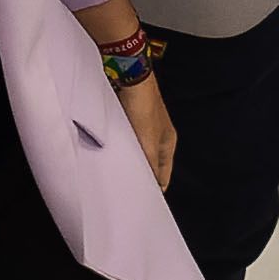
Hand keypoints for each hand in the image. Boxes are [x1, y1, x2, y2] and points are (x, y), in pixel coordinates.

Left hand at [117, 68, 178, 186]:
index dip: (154, 189)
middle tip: (126, 192)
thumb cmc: (143, 108)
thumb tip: (149, 185)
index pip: (163, 176)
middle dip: (141, 177)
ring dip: (129, 163)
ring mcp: (144, 129)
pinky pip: (127, 142)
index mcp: (167, 144)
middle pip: (151, 165)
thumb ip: (148, 164)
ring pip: (138, 154)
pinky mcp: (130, 121)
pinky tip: (110, 156)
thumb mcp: (146, 142)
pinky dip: (121, 150)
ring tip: (117, 176)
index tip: (142, 201)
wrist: (131, 78)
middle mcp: (158, 138)